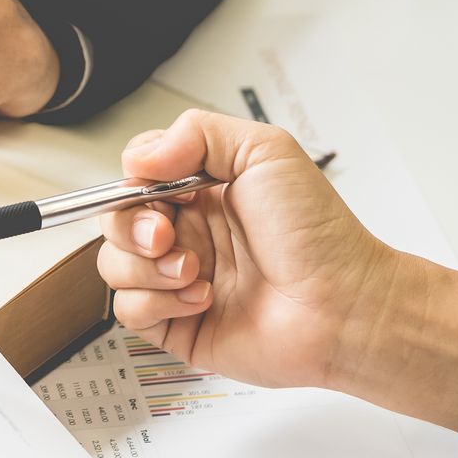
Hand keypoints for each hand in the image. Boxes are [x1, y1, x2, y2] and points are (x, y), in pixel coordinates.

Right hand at [99, 110, 396, 392]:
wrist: (343, 306)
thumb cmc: (317, 234)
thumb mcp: (265, 152)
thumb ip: (197, 133)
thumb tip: (139, 157)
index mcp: (202, 190)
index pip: (136, 175)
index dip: (135, 181)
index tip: (164, 188)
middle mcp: (188, 232)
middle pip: (115, 220)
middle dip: (130, 226)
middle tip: (165, 235)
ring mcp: (178, 280)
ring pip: (115, 265)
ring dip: (146, 267)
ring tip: (194, 271)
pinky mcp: (177, 324)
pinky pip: (128, 311)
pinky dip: (157, 303)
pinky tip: (201, 298)